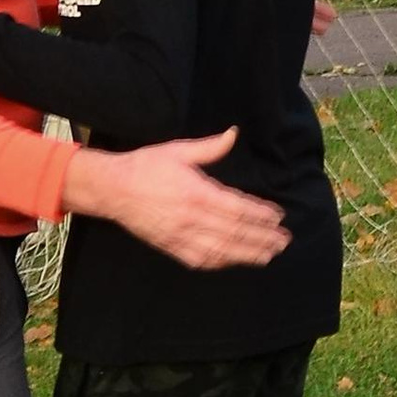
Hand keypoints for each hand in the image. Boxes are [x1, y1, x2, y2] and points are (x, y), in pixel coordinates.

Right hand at [67, 129, 287, 272]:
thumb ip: (210, 147)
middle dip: (263, 237)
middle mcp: (192, 218)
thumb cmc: (145, 167)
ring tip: (270, 254)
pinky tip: (238, 261)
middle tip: (284, 240)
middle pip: (235, 232)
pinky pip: (203, 260)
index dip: (260, 214)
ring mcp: (182, 236)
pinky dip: (224, 262)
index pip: (237, 208)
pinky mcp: (172, 248)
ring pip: (223, 250)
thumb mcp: (177, 151)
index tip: (278, 217)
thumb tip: (233, 134)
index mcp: (197, 192)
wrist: (113, 190)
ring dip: (249, 254)